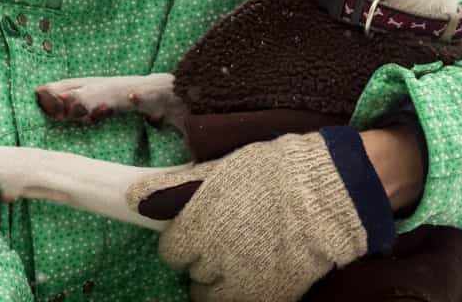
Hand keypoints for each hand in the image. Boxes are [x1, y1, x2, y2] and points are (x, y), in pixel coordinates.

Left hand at [126, 127, 405, 301]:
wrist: (327, 196)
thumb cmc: (272, 173)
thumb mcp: (219, 171)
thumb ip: (175, 189)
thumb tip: (134, 199)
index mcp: (196, 227)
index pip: (171, 249)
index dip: (184, 238)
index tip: (199, 228)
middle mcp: (211, 260)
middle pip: (190, 271)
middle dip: (202, 256)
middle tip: (224, 238)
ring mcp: (239, 283)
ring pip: (210, 294)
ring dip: (219, 279)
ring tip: (240, 258)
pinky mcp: (267, 297)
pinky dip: (241, 292)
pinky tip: (256, 272)